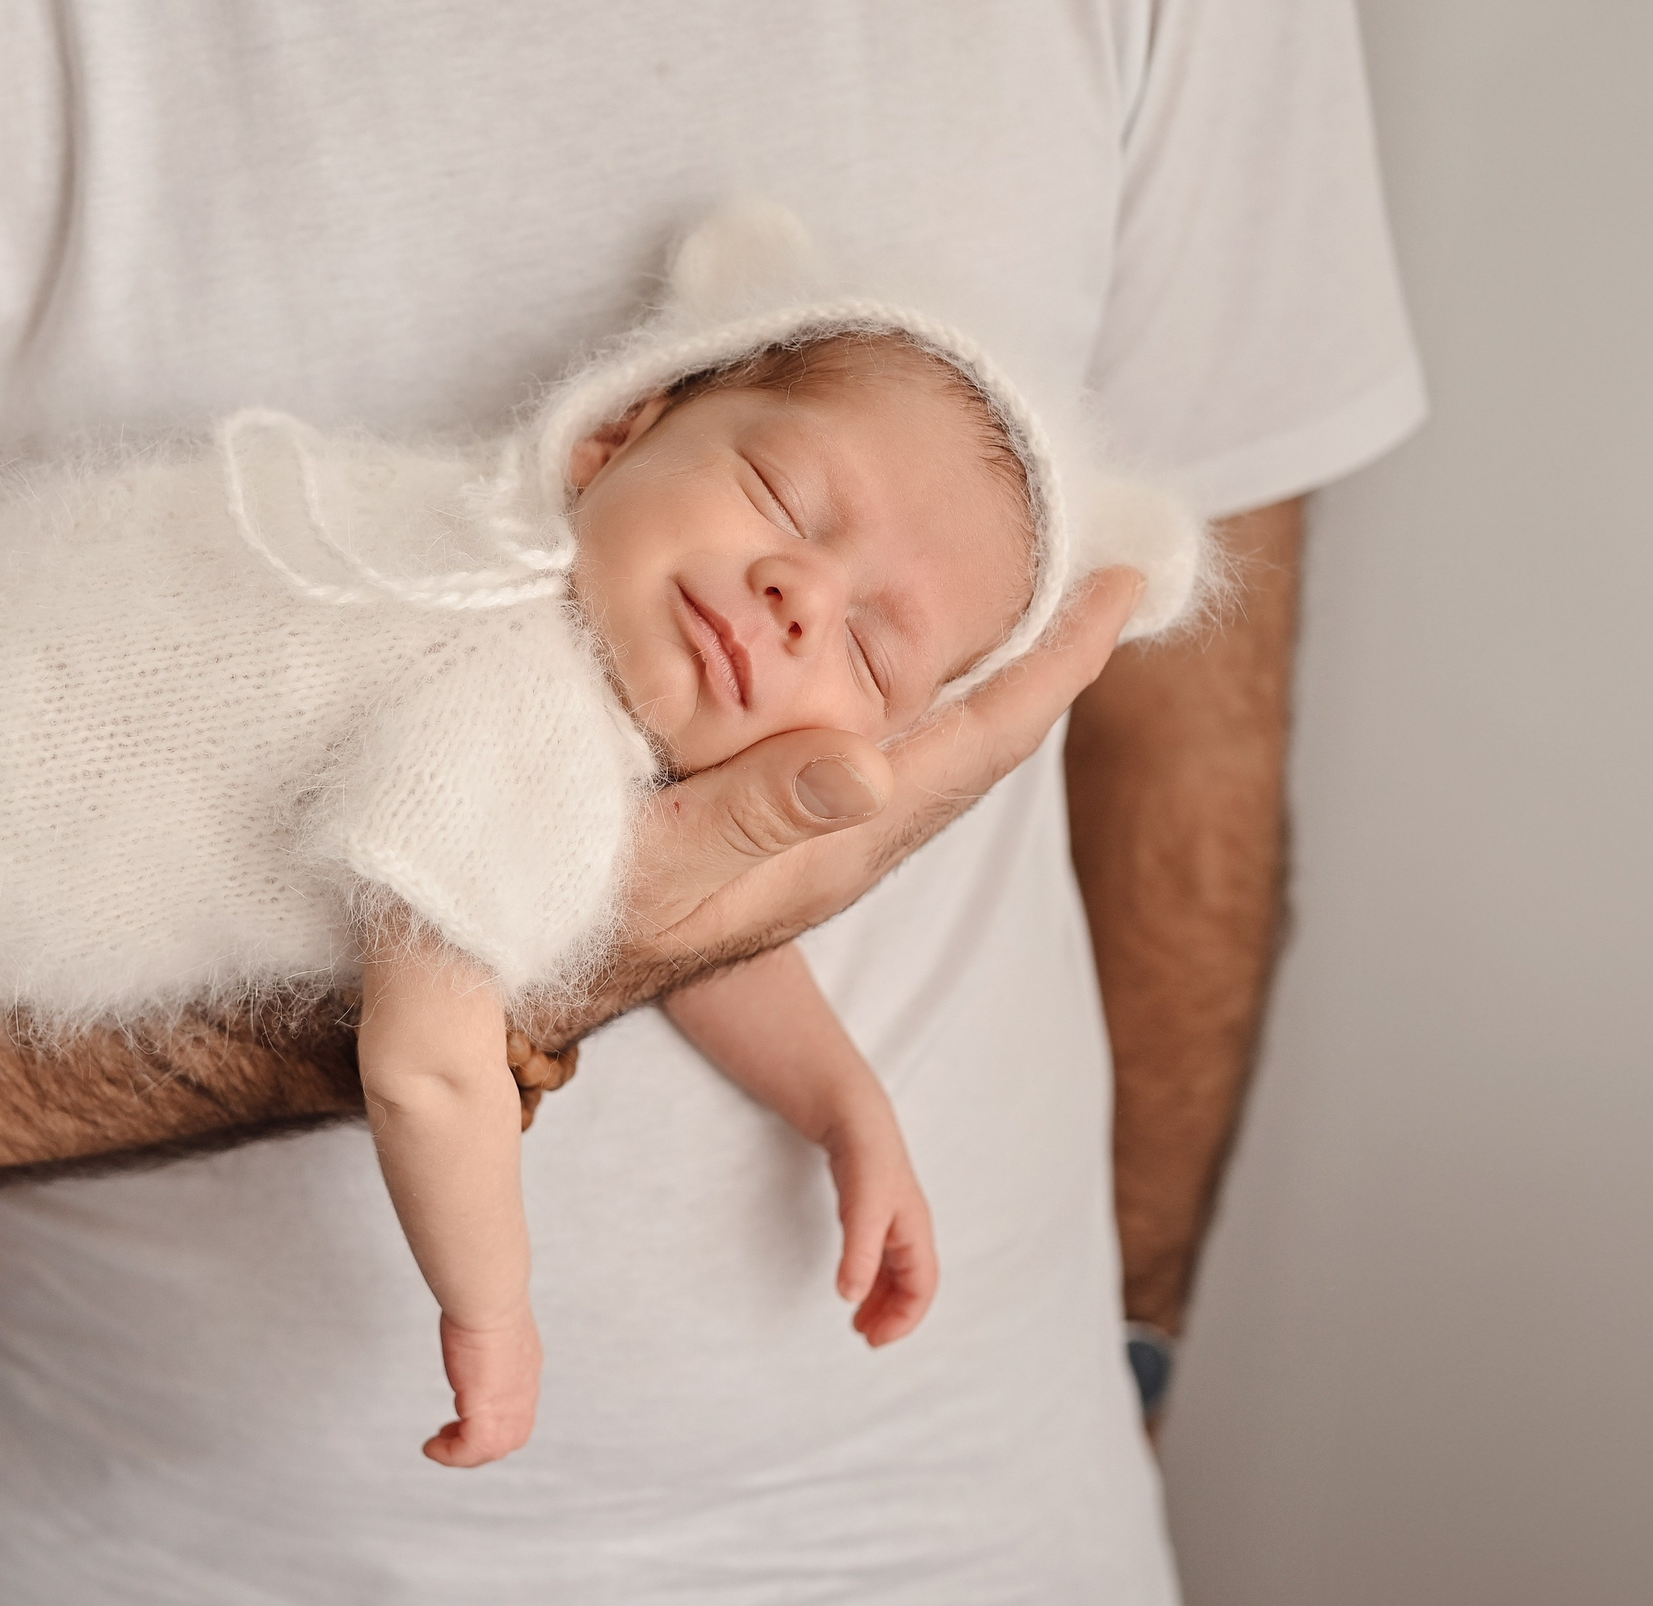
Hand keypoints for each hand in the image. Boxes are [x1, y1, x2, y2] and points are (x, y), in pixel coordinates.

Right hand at [424, 1309, 543, 1467]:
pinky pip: (471, 1450)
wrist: (489, 1299)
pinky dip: (451, 1455)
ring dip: (465, 1453)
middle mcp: (523, 1392)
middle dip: (482, 1444)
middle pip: (512, 1436)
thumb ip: (485, 1334)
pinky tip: (432, 1448)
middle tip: (452, 1439)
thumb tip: (469, 1325)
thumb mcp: (489, 1321)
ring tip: (439, 1447)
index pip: (518, 1409)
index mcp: (525, 1368)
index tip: (466, 1416)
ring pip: (494, 1448)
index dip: (496, 1420)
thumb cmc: (484, 1297)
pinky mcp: (489, 1414)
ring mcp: (510, 1406)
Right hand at [552, 570, 1146, 1040]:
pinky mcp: (777, 835)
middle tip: (1105, 580)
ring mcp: (814, 844)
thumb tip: (875, 764)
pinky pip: (882, 756)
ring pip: (936, 751)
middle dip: (1049, 663)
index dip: (1059, 662)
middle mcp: (844, 842)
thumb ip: (760, 811)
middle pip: (981, 743)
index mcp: (837, 839)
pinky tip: (902, 672)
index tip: (1125, 584)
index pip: (982, 740)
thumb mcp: (659, 859)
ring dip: (992, 681)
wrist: (527, 978)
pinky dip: (922, 700)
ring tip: (1034, 611)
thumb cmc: (576, 911)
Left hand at [821, 1097, 938, 1347]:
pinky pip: (878, 1255)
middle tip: (865, 1337)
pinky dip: (868, 1276)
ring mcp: (891, 1219)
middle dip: (892, 1314)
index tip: (874, 1340)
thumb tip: (850, 1298)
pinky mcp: (871, 1209)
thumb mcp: (862, 1211)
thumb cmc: (865, 1159)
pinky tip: (851, 1282)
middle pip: (910, 1284)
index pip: (921, 1287)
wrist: (851, 1114)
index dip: (903, 1318)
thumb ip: (858, 1254)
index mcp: (915, 1231)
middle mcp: (908, 1228)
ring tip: (857, 1321)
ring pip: (893, 1271)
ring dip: (880, 1299)